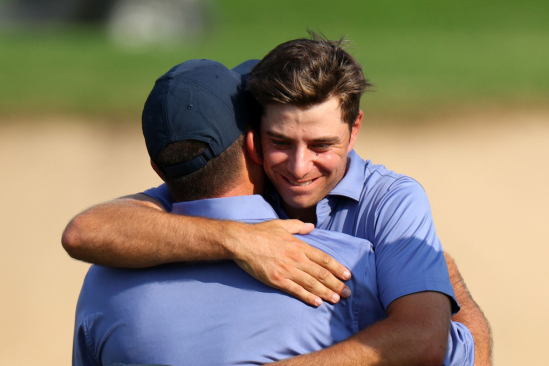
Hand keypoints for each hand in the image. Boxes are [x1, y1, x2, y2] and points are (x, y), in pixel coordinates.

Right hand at [227, 219, 351, 306]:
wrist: (243, 242)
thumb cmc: (261, 232)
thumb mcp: (282, 224)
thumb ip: (298, 226)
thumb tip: (311, 226)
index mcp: (299, 245)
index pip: (323, 258)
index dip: (337, 267)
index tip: (347, 275)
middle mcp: (296, 259)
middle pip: (321, 273)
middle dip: (336, 284)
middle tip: (347, 292)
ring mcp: (287, 270)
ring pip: (311, 283)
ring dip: (326, 292)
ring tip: (337, 299)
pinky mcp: (278, 280)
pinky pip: (296, 290)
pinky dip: (308, 297)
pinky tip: (317, 302)